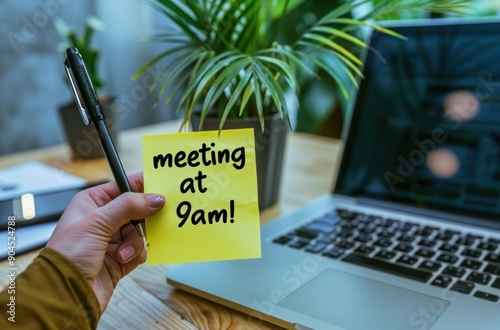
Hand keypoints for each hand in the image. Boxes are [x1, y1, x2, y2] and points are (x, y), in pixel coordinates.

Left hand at [46, 173, 164, 311]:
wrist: (66, 293)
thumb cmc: (68, 255)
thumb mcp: (98, 222)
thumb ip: (129, 206)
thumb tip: (155, 198)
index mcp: (93, 202)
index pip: (124, 186)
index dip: (142, 187)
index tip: (161, 190)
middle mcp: (103, 219)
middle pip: (137, 209)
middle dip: (141, 220)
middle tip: (143, 223)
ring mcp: (112, 238)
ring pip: (141, 231)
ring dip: (134, 241)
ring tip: (121, 251)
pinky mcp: (120, 257)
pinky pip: (141, 249)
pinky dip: (135, 254)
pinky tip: (121, 260)